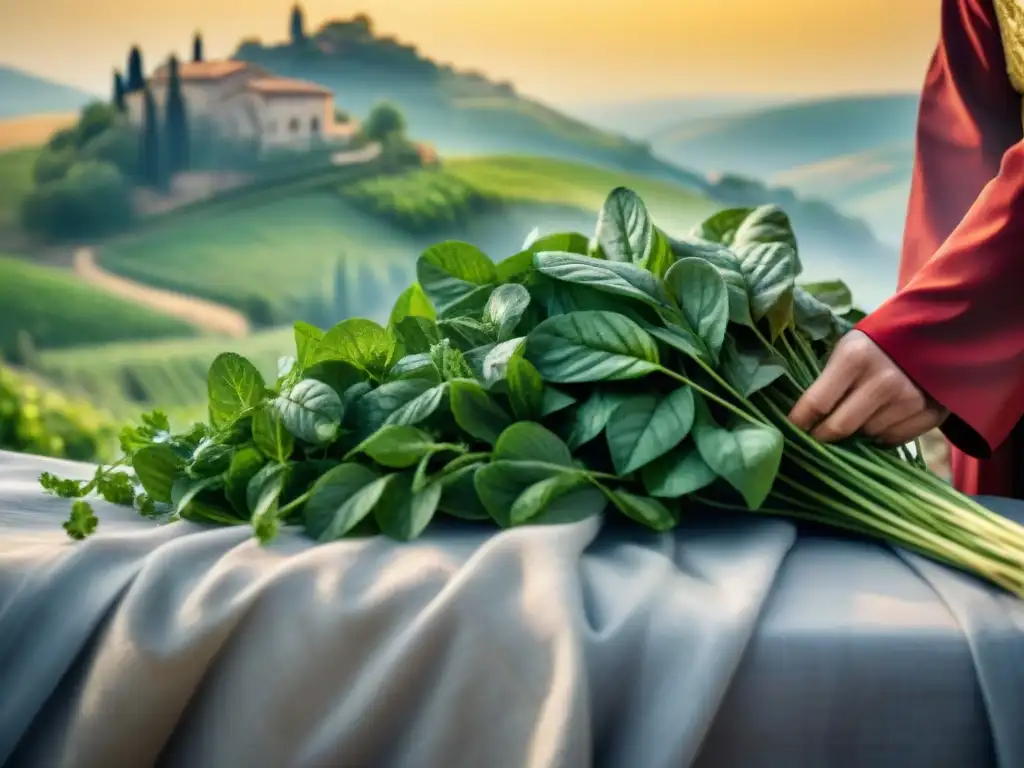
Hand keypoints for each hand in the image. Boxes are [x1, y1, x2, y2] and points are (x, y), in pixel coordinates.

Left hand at [788, 330, 948, 444]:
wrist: (932, 336)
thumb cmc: (875, 345)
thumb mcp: (846, 350)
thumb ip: (828, 382)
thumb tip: (804, 420)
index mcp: (855, 358)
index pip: (817, 403)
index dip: (799, 422)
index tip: (790, 432)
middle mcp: (883, 380)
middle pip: (839, 427)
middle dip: (822, 436)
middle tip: (816, 437)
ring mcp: (909, 399)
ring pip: (866, 435)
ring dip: (856, 432)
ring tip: (859, 416)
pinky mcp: (930, 414)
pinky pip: (892, 440)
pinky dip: (881, 435)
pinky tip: (882, 418)